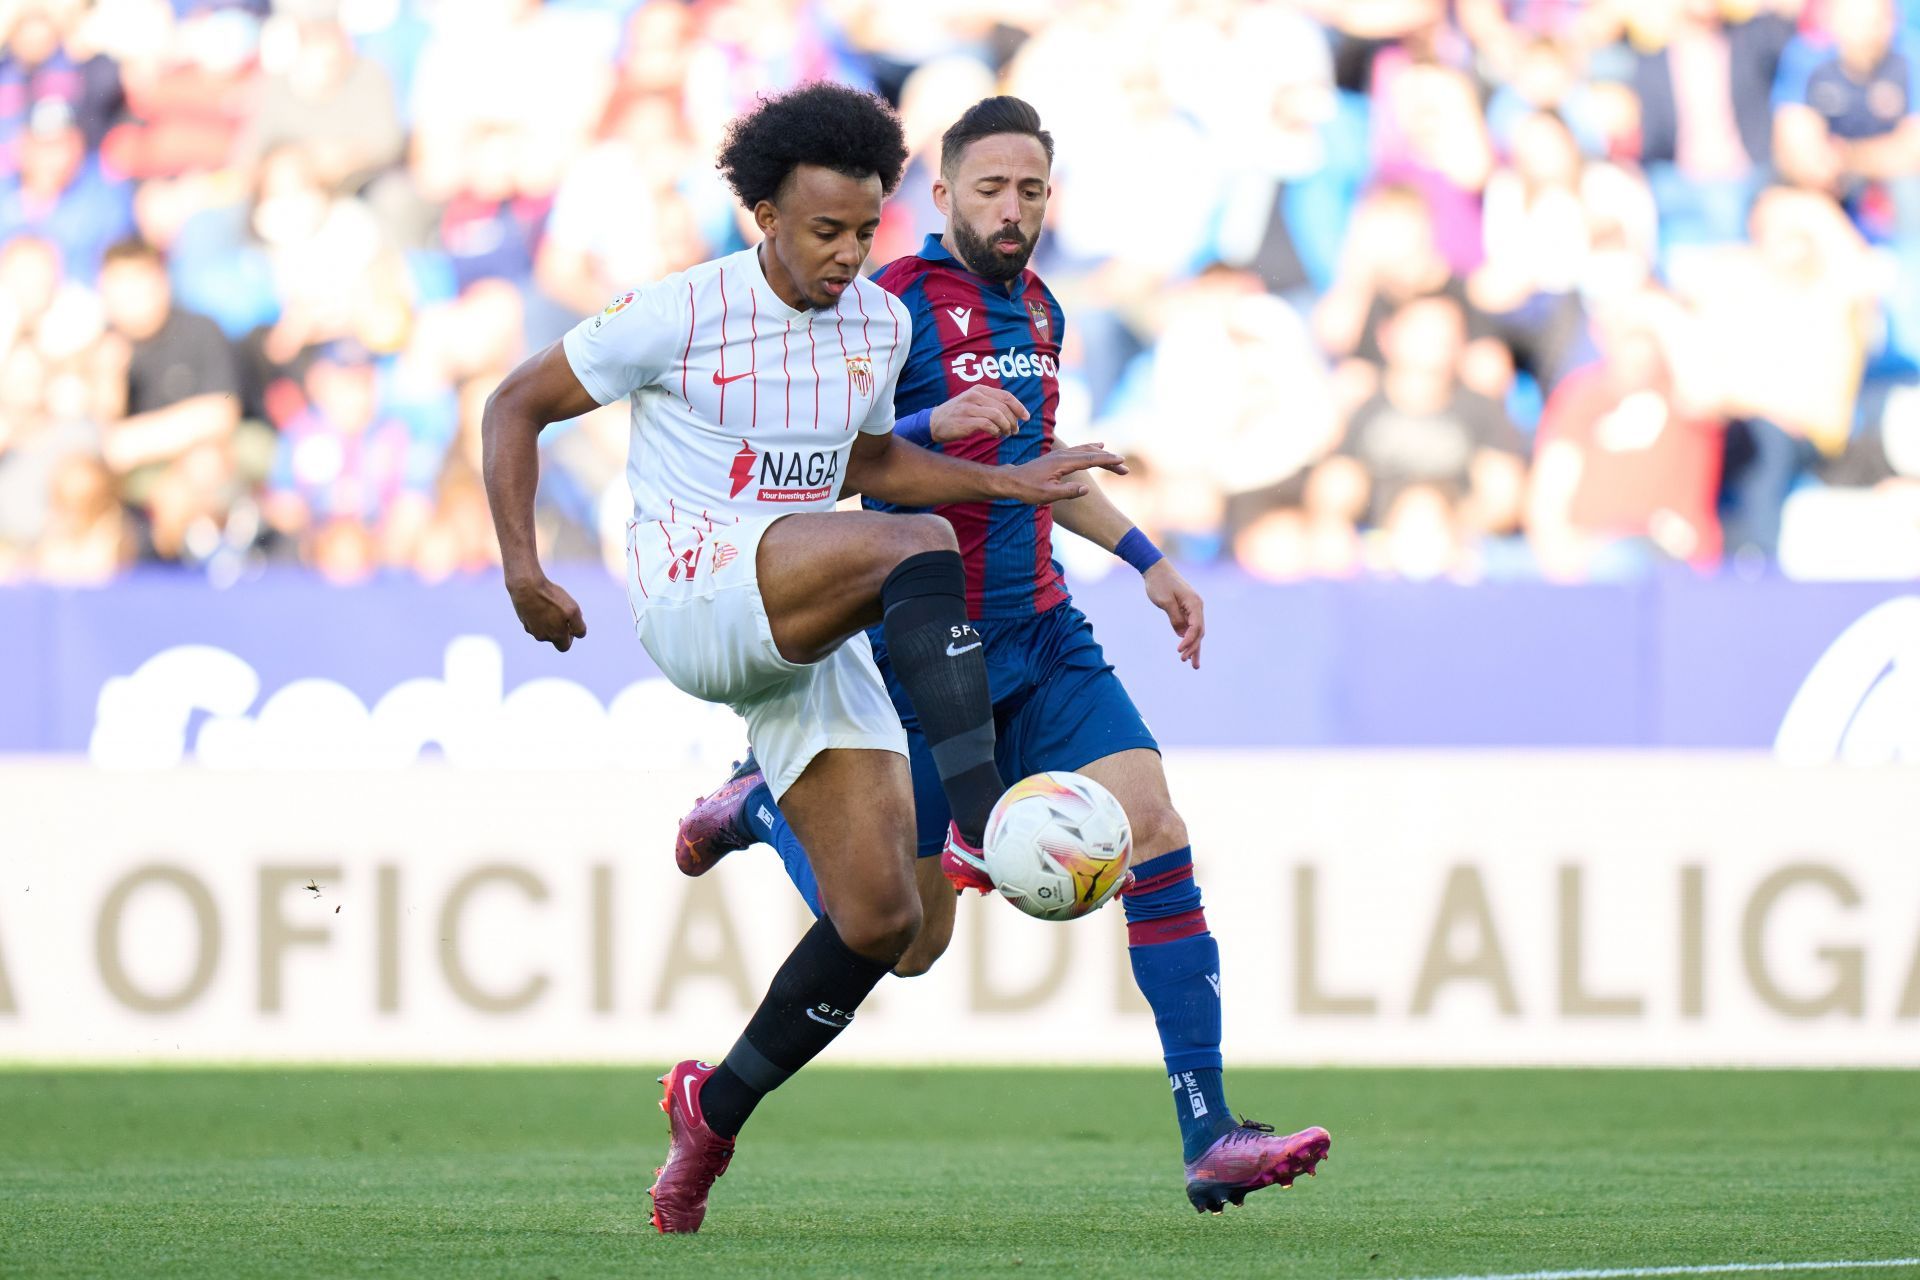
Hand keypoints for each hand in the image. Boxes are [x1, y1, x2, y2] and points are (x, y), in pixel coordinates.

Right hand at [507, 572, 586, 651]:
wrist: (527, 587)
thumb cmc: (552, 598)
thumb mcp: (573, 610)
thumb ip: (579, 626)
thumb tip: (579, 634)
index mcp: (556, 636)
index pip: (565, 646)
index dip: (571, 636)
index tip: (570, 625)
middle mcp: (543, 636)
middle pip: (555, 640)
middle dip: (560, 632)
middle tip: (562, 618)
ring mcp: (531, 629)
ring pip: (544, 632)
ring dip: (549, 624)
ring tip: (551, 608)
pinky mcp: (524, 621)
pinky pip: (535, 624)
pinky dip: (539, 618)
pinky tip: (541, 605)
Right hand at [930, 385, 1026, 441]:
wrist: (933, 422)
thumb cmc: (957, 414)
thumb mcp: (973, 402)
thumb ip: (990, 403)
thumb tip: (1013, 413)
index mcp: (979, 389)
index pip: (1006, 396)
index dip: (1019, 407)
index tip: (1026, 417)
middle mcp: (975, 396)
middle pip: (1004, 407)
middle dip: (1013, 420)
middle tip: (1015, 431)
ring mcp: (969, 408)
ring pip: (997, 415)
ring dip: (1006, 427)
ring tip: (1006, 434)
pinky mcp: (965, 421)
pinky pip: (988, 425)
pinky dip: (995, 431)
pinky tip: (995, 435)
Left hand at [999, 445, 1126, 505]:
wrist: (1011, 481)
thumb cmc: (1028, 490)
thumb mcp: (1047, 495)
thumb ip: (1067, 491)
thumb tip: (1086, 488)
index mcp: (1062, 463)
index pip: (1090, 459)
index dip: (1107, 460)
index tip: (1121, 461)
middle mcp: (1062, 455)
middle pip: (1091, 454)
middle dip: (1109, 459)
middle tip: (1124, 467)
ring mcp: (1060, 454)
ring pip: (1085, 451)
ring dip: (1101, 454)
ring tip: (1115, 459)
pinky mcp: (1057, 457)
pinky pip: (1079, 450)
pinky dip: (1091, 449)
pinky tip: (1096, 447)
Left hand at [1143, 560, 1203, 668]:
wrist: (1156, 569)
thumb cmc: (1159, 583)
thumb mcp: (1165, 601)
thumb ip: (1174, 618)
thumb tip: (1181, 633)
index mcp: (1194, 603)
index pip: (1196, 627)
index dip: (1189, 641)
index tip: (1178, 650)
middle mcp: (1197, 606)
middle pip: (1199, 632)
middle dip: (1192, 648)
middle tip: (1183, 661)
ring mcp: (1192, 609)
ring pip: (1196, 632)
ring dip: (1194, 647)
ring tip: (1193, 665)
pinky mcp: (1186, 610)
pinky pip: (1190, 627)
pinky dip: (1189, 639)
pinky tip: (1187, 651)